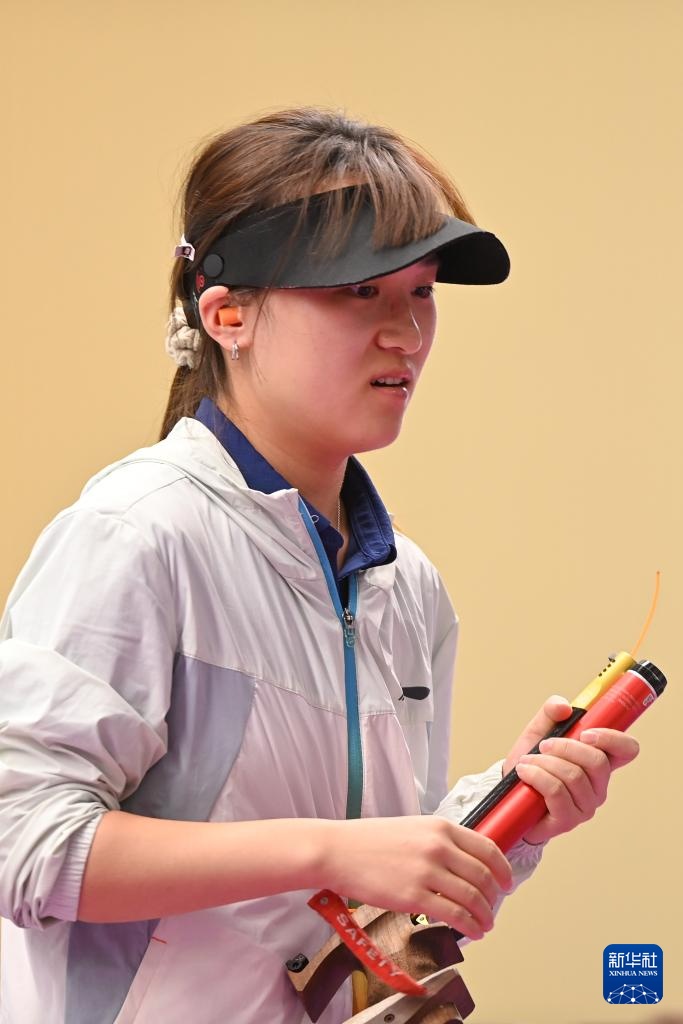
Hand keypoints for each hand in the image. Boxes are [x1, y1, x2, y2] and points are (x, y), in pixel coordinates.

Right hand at [318, 815, 513, 940]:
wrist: (338, 850)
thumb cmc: (370, 841)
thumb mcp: (412, 828)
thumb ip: (439, 841)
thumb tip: (463, 863)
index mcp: (440, 827)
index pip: (487, 848)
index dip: (502, 869)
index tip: (506, 882)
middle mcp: (438, 846)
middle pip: (483, 875)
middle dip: (494, 896)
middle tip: (494, 907)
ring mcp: (427, 871)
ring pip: (472, 897)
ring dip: (485, 915)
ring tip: (485, 924)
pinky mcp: (414, 896)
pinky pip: (453, 914)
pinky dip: (469, 926)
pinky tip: (472, 931)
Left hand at [503, 696, 639, 843]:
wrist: (510, 793)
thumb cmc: (531, 763)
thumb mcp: (538, 732)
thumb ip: (550, 713)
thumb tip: (564, 706)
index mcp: (599, 761)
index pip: (627, 750)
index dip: (613, 739)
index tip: (586, 733)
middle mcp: (598, 786)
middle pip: (597, 762)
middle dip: (566, 747)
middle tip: (544, 745)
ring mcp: (586, 805)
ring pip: (573, 776)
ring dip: (544, 762)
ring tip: (527, 761)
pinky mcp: (568, 820)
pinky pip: (556, 792)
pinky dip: (536, 776)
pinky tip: (524, 772)